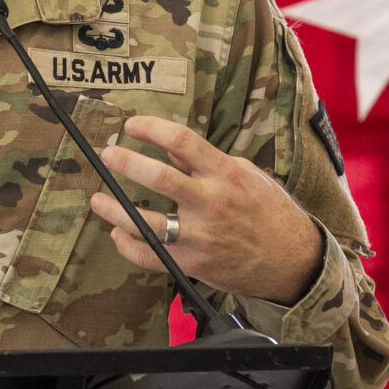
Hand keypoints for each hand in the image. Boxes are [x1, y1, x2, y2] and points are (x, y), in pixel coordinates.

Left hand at [85, 115, 322, 304]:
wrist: (291, 260)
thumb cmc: (268, 212)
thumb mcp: (245, 175)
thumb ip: (204, 162)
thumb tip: (168, 143)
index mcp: (225, 175)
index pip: (183, 140)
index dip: (152, 128)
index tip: (132, 125)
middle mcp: (211, 203)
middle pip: (158, 178)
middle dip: (126, 162)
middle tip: (108, 154)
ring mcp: (200, 236)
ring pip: (145, 222)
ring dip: (114, 209)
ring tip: (97, 198)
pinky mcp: (192, 263)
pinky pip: (150, 256)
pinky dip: (128, 245)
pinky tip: (118, 233)